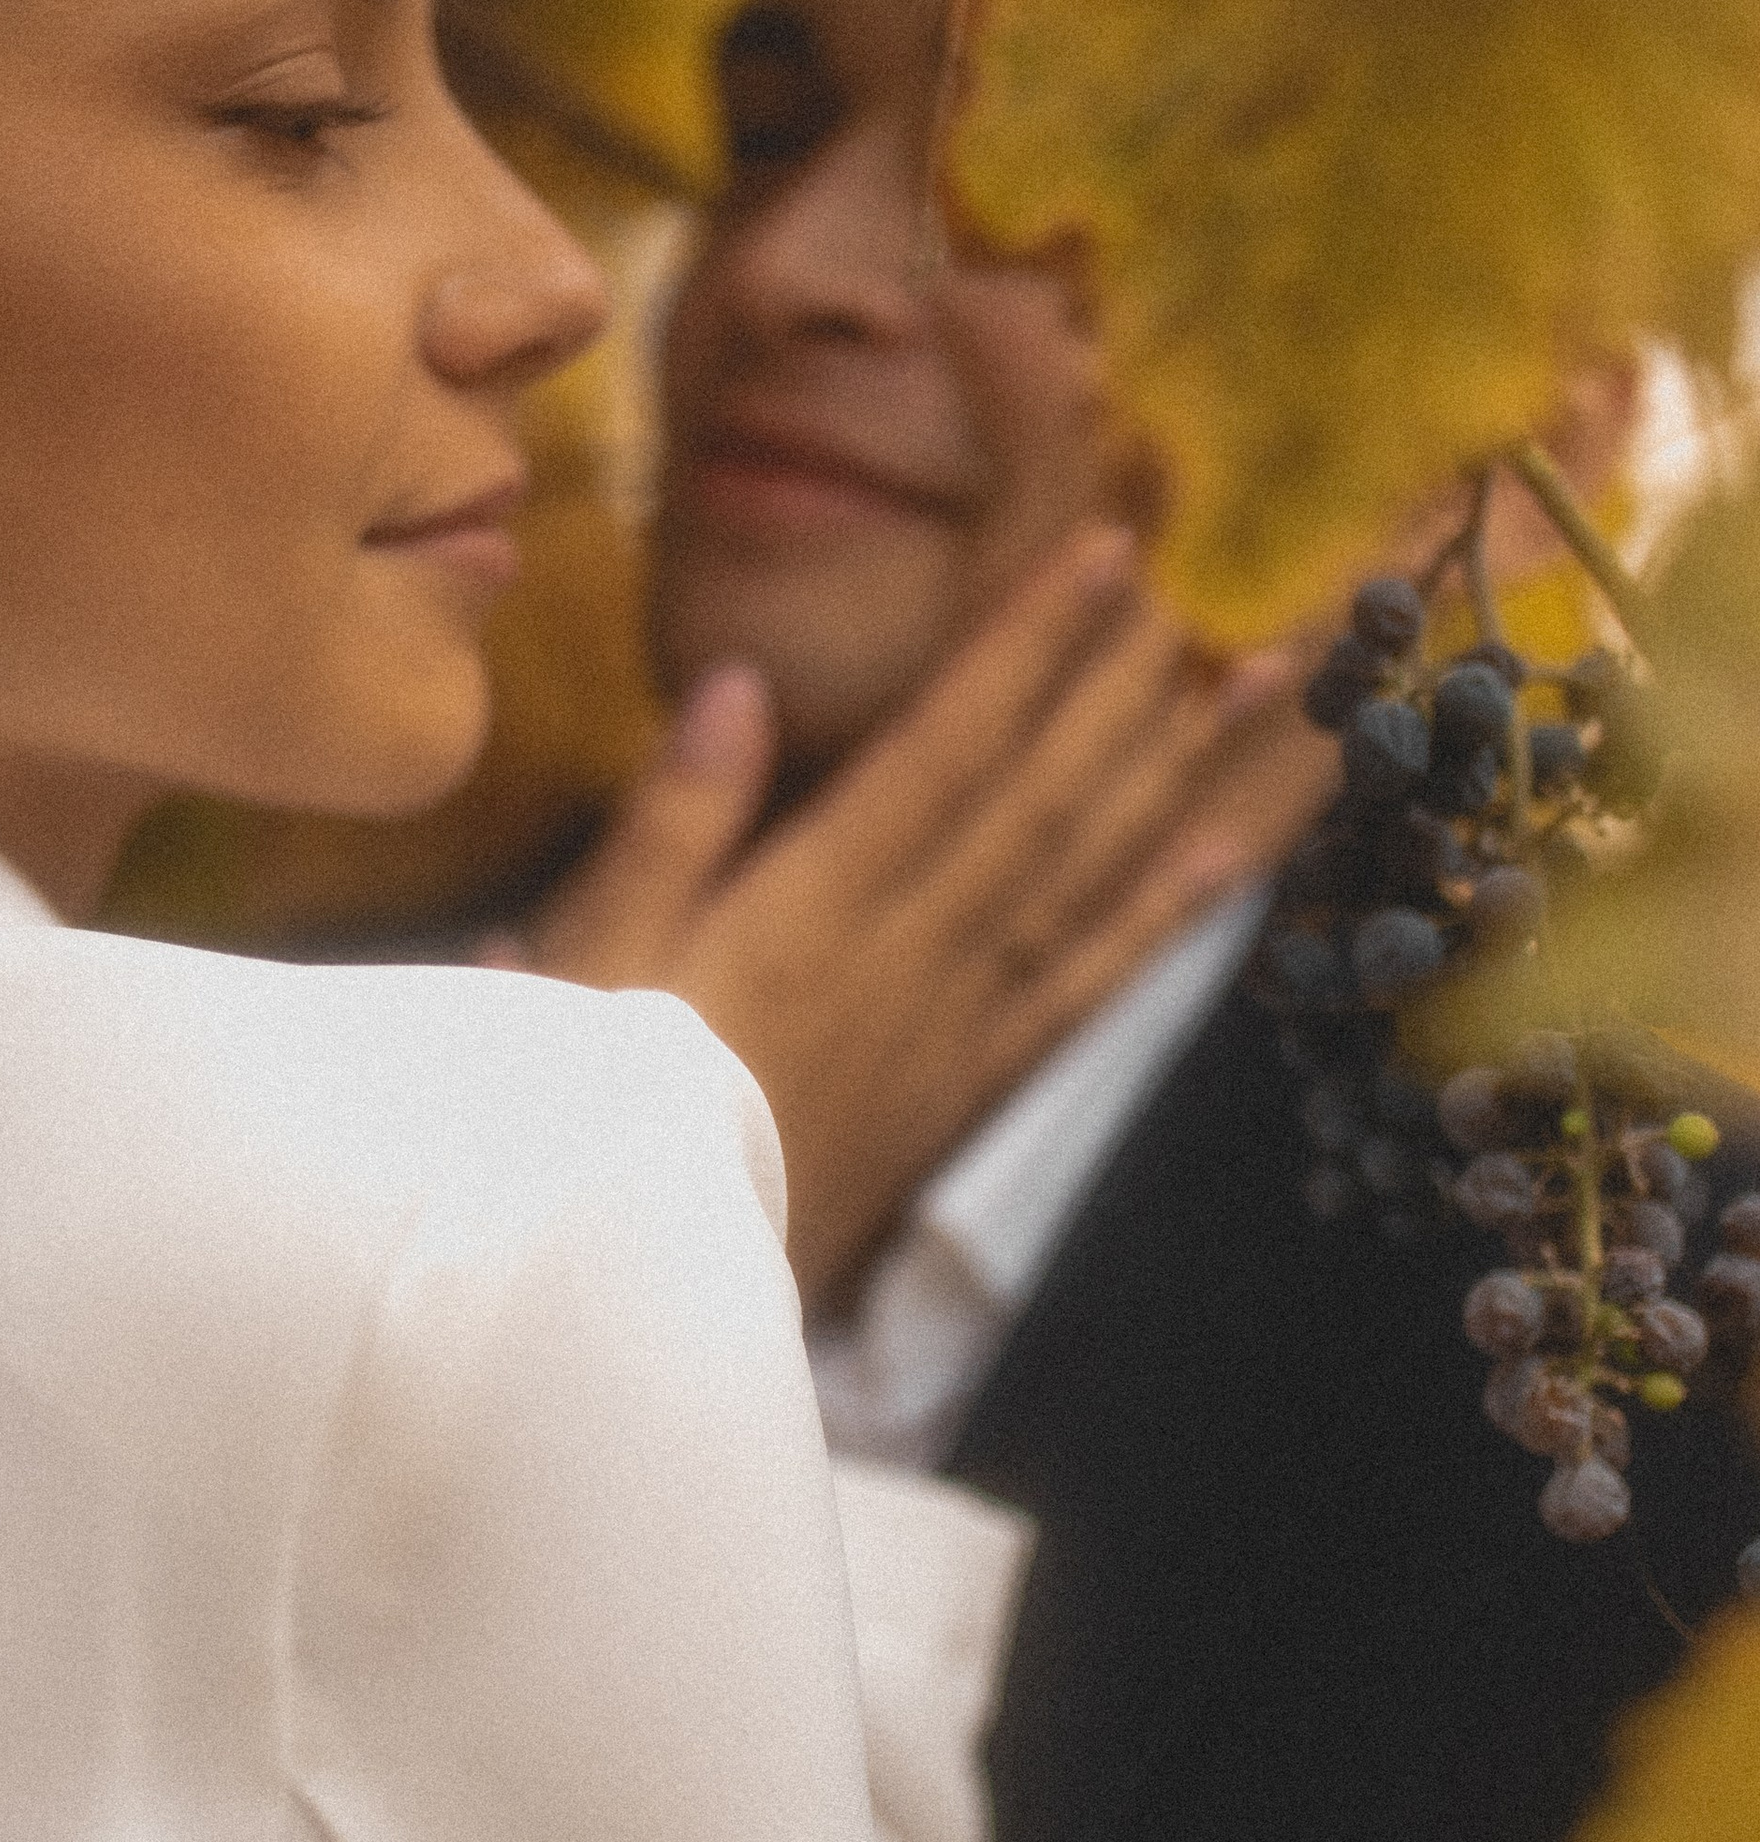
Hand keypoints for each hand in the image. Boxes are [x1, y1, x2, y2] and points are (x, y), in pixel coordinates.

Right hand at [490, 527, 1333, 1309]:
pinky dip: (1156, 923)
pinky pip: (1081, 993)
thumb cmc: (586, 1115)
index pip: (944, 749)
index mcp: (811, 905)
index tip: (1105, 554)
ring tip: (1256, 686)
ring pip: (1083, 878)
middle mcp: (907, 954)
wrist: (637, 1287)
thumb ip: (672, 824)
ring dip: (1175, 775)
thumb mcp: (589, 957)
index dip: (1029, 647)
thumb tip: (739, 684)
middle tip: (1208, 583)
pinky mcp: (964, 1091)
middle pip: (1038, 797)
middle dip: (1122, 682)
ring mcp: (952, 1026)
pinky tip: (1220, 860)